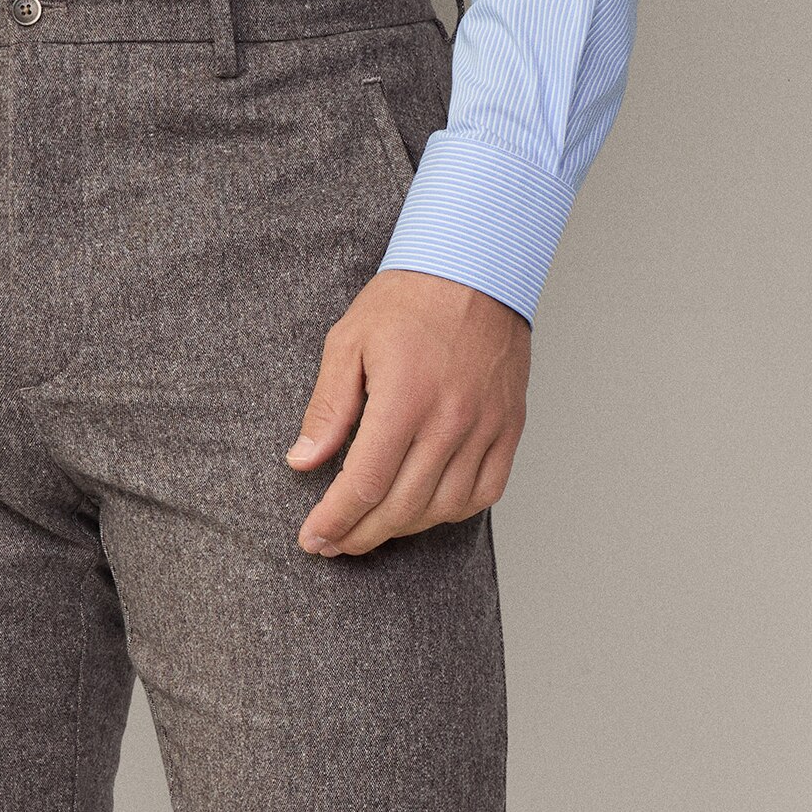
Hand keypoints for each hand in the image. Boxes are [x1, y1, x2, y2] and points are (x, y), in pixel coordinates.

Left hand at [287, 270, 530, 556]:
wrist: (478, 267)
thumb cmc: (409, 300)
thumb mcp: (348, 342)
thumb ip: (327, 408)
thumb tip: (302, 462)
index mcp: (405, 398)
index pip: (364, 484)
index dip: (334, 521)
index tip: (313, 538)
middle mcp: (450, 419)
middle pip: (400, 507)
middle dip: (360, 535)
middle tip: (334, 543)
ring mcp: (485, 427)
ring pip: (442, 508)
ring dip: (402, 528)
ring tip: (373, 527)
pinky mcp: (509, 427)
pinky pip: (484, 492)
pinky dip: (452, 511)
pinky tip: (424, 508)